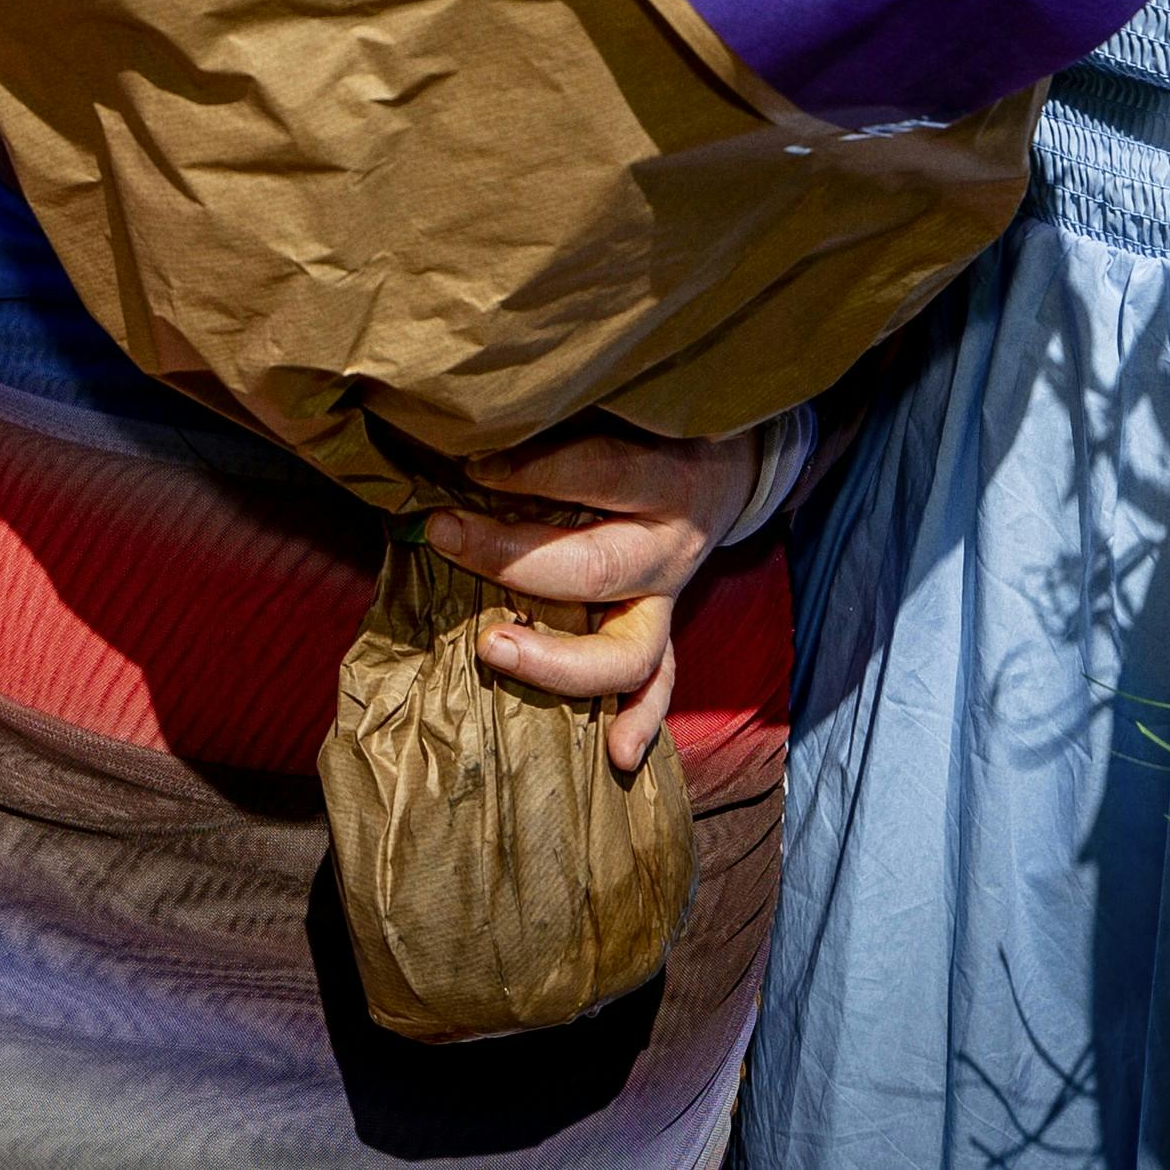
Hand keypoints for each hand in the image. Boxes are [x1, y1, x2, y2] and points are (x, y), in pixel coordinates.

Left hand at [418, 427, 758, 774]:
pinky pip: (658, 687)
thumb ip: (563, 426)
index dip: (533, 471)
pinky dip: (640, 722)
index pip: (600, 472)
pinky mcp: (662, 634)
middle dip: (514, 559)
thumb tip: (469, 432)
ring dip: (557, 660)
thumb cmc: (648, 434)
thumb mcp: (623, 414)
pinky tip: (615, 755)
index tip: (470, 465)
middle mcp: (668, 546)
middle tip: (446, 536)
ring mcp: (667, 602)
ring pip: (628, 651)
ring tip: (493, 647)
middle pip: (596, 566)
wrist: (723, 470)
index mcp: (662, 479)